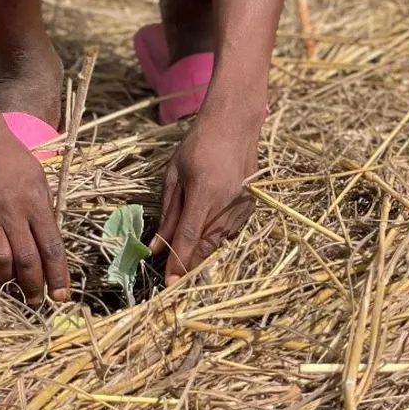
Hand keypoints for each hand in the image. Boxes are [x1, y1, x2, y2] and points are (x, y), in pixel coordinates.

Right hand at [0, 131, 70, 303]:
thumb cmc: (12, 158)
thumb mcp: (38, 179)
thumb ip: (43, 210)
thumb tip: (48, 242)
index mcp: (34, 202)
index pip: (51, 246)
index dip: (58, 274)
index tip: (63, 294)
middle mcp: (11, 214)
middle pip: (27, 260)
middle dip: (36, 286)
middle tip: (40, 301)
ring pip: (1, 261)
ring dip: (12, 281)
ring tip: (20, 291)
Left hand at [150, 110, 259, 282]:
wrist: (235, 125)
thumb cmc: (198, 145)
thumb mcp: (174, 176)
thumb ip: (168, 213)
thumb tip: (157, 246)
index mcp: (205, 193)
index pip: (188, 238)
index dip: (178, 263)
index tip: (169, 284)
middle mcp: (227, 203)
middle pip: (206, 247)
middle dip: (189, 263)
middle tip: (174, 275)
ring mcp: (242, 205)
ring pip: (220, 243)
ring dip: (203, 252)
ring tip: (187, 255)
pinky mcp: (251, 206)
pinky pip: (232, 232)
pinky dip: (217, 239)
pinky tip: (206, 233)